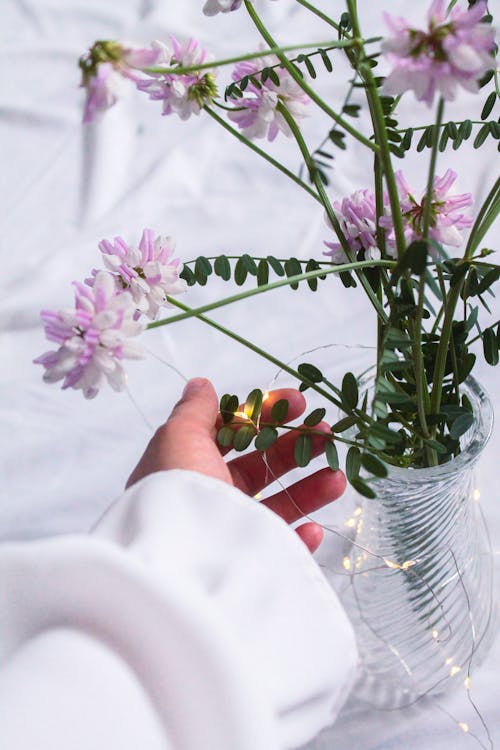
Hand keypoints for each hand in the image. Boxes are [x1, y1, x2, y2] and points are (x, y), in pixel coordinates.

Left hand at [127, 378, 345, 552]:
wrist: (177, 569)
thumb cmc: (177, 492)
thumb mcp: (179, 437)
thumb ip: (194, 410)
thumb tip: (201, 385)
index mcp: (188, 465)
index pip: (232, 434)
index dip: (265, 414)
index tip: (298, 402)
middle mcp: (207, 499)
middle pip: (258, 467)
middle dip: (295, 447)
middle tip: (328, 433)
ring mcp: (227, 533)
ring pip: (275, 506)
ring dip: (309, 490)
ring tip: (338, 478)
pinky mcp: (246, 565)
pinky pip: (279, 547)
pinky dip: (300, 538)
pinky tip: (313, 528)